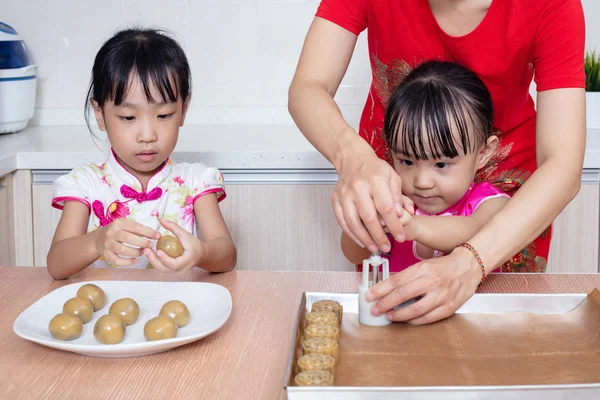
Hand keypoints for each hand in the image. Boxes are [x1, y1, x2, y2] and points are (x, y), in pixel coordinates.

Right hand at [94, 218, 158, 266]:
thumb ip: (139, 229)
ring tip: (143, 252)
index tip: (158, 235)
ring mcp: (107, 244)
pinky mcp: (106, 255)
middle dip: (142, 242)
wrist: (99, 239)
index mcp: (118, 223)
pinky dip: (127, 262)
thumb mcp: (126, 226)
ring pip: (123, 250)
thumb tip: (156, 234)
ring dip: (136, 252)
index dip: (148, 232)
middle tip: (150, 245)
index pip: (135, 227)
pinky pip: (117, 261)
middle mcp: (111, 233)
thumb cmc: (118, 232)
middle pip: (128, 238)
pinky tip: (135, 260)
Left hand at [143, 218, 205, 271]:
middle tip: (146, 250)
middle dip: (154, 260)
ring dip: (152, 260)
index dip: (165, 259)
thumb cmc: (194, 245)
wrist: (200, 254)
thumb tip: (161, 219)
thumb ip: (173, 227)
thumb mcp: (185, 234)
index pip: (174, 264)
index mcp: (185, 262)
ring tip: (145, 250)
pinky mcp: (171, 270)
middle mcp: (179, 269)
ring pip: (161, 269)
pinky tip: (150, 252)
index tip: (158, 251)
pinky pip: (162, 267)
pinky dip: (155, 260)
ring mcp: (175, 271)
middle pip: (164, 268)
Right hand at [332, 150, 404, 252]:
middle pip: (369, 217)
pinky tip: (361, 241)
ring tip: (374, 248)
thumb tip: (402, 215)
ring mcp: (344, 194)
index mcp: (375, 180)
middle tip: (387, 246)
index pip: (386, 207)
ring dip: (364, 238)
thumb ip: (398, 197)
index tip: (400, 236)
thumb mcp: (393, 177)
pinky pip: (342, 221)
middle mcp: (358, 187)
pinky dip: (352, 234)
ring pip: (353, 222)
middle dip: (379, 236)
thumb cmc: (374, 169)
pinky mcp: (335, 200)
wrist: (353, 159)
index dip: (394, 225)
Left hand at [365, 247, 481, 324]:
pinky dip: (415, 321)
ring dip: (398, 315)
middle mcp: (432, 282)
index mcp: (423, 269)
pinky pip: (428, 318)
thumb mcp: (423, 265)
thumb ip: (407, 276)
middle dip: (385, 304)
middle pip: (402, 295)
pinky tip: (406, 321)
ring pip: (415, 310)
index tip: (369, 296)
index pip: (396, 280)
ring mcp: (441, 296)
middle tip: (374, 309)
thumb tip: (387, 289)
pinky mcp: (450, 307)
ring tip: (388, 316)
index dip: (380, 290)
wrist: (469, 266)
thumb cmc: (443, 266)